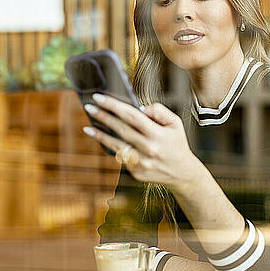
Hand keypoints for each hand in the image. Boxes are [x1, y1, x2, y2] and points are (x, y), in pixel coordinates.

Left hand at [83, 94, 199, 188]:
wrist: (182, 173)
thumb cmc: (177, 144)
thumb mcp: (175, 123)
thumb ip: (159, 111)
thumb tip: (139, 108)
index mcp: (158, 134)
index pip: (131, 115)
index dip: (114, 105)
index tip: (100, 97)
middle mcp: (148, 149)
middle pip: (120, 129)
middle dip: (103, 116)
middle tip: (89, 107)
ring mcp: (141, 162)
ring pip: (115, 146)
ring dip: (100, 135)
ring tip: (88, 127)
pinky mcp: (136, 172)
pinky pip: (120, 157)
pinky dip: (111, 148)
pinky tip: (104, 140)